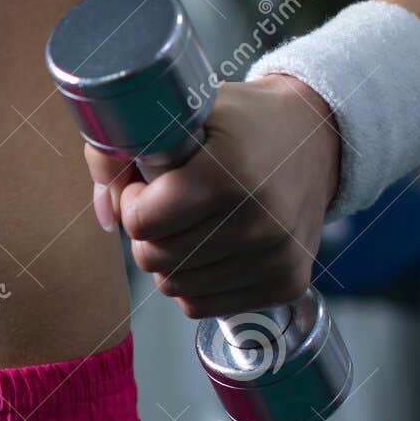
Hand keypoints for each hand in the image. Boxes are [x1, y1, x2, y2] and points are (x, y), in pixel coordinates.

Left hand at [85, 75, 341, 318]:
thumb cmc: (238, 124)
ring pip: (175, 287)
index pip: (140, 222)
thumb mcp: (178, 114)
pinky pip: (204, 305)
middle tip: (169, 206)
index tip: (148, 185)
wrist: (317, 137)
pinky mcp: (287, 284)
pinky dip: (195, 283)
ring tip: (194, 224)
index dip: (133, 203)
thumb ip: (118, 153)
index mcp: (225, 175)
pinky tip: (213, 248)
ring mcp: (276, 257)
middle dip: (148, 233)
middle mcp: (257, 221)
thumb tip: (102, 216)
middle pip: (154, 259)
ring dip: (171, 260)